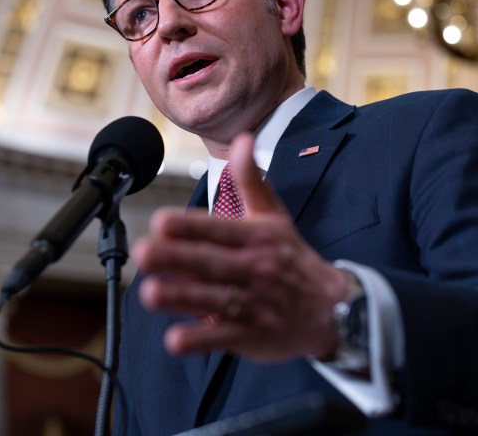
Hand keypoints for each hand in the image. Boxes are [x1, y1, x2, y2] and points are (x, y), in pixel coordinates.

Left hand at [131, 133, 347, 361]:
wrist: (333, 308)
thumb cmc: (293, 257)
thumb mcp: (275, 215)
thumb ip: (251, 179)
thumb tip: (242, 138)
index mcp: (256, 238)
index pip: (219, 229)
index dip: (191, 226)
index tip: (161, 221)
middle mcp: (254, 269)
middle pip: (211, 263)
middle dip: (177, 258)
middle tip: (143, 253)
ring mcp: (254, 304)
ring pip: (213, 300)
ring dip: (181, 298)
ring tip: (149, 293)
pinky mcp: (252, 335)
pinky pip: (223, 338)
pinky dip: (200, 340)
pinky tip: (176, 340)